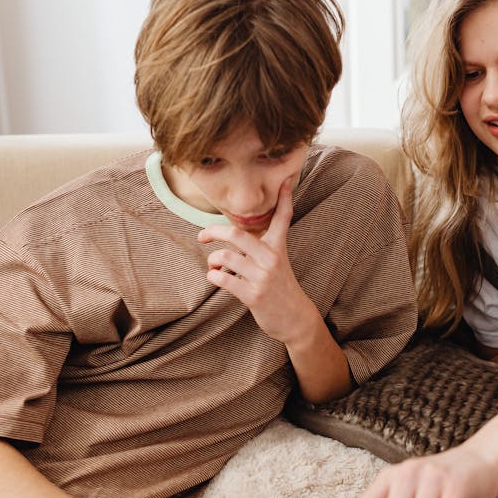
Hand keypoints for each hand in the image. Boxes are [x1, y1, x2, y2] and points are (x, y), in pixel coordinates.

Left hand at [197, 180, 314, 344]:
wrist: (295, 318)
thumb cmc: (280, 287)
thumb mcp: (278, 262)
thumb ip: (262, 246)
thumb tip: (236, 235)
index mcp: (277, 247)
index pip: (283, 218)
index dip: (284, 198)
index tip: (284, 180)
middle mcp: (271, 259)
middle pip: (236, 234)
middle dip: (213, 231)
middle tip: (201, 236)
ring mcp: (262, 277)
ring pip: (226, 257)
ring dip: (213, 261)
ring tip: (214, 266)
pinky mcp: (253, 295)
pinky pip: (224, 280)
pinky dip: (214, 277)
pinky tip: (216, 278)